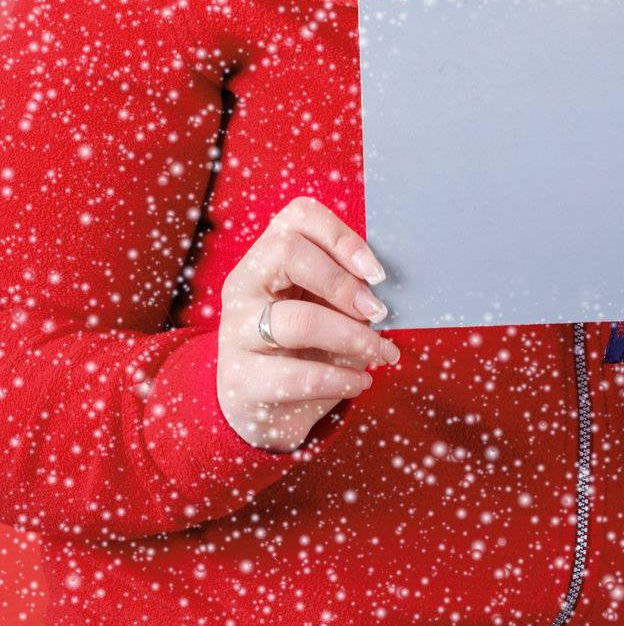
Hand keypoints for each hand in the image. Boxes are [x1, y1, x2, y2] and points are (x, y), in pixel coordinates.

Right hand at [217, 194, 401, 451]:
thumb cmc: (302, 346)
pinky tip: (360, 381)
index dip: (342, 237)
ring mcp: (236, 330)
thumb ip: (345, 287)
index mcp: (267, 255)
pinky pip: (297, 375)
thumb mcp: (322, 306)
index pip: (299, 216)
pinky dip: (340, 379)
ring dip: (352, 337)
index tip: (377, 273)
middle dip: (343, 283)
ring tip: (381, 353)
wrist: (263, 408)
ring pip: (298, 321)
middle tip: (378, 312)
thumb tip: (386, 289)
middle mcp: (244, 283)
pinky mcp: (241, 379)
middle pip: (288, 253)